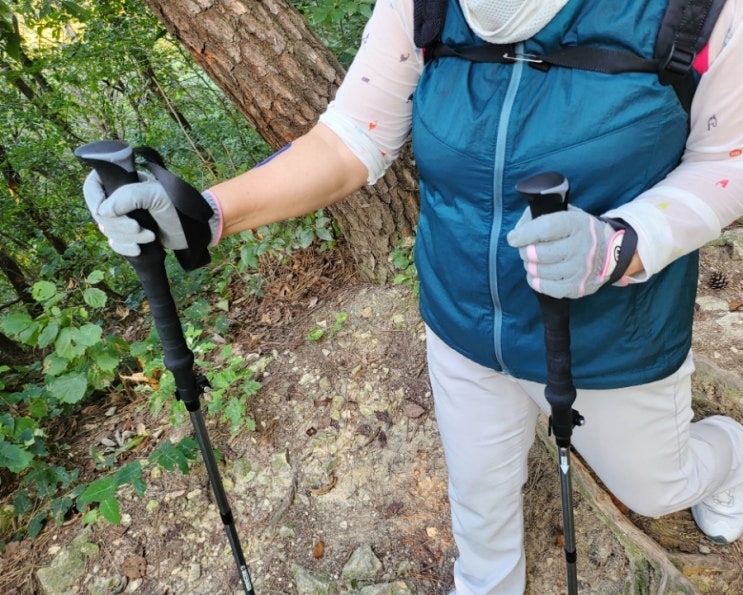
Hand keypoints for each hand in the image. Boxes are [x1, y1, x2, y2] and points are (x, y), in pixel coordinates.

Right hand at [83, 170, 212, 256]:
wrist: (194, 229)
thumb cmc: (178, 206)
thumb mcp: (156, 195)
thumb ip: (129, 196)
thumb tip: (103, 212)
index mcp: (123, 182)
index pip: (92, 186)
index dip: (93, 201)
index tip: (105, 214)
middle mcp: (120, 199)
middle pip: (99, 214)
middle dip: (120, 226)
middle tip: (139, 227)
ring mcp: (123, 217)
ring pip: (107, 231)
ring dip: (128, 237)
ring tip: (151, 236)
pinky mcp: (130, 235)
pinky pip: (115, 244)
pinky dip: (126, 248)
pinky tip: (139, 249)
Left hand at [506, 206, 634, 298]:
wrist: (610, 252)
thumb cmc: (578, 232)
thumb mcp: (566, 215)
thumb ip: (540, 217)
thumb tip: (517, 232)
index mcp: (577, 224)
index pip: (545, 228)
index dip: (524, 234)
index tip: (513, 238)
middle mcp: (581, 247)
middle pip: (539, 253)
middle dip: (525, 252)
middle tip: (526, 250)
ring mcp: (581, 269)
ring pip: (540, 271)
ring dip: (530, 266)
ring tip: (533, 261)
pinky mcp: (578, 287)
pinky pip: (547, 288)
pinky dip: (536, 281)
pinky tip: (536, 275)